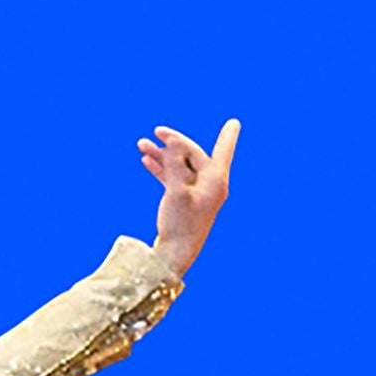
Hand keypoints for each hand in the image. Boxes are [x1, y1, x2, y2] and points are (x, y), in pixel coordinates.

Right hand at [140, 118, 241, 274]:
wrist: (175, 253)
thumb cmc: (180, 224)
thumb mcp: (176, 192)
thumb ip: (175, 165)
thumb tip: (174, 142)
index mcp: (215, 180)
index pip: (222, 150)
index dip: (228, 136)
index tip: (234, 122)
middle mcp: (209, 184)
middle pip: (192, 155)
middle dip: (172, 143)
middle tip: (156, 132)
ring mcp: (196, 192)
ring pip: (179, 166)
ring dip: (161, 155)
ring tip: (141, 145)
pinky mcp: (184, 199)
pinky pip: (173, 177)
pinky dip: (160, 168)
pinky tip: (146, 161)